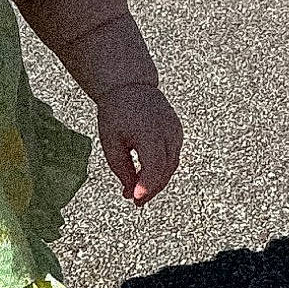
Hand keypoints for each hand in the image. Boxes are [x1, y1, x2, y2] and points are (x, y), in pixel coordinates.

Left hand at [97, 83, 182, 205]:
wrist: (129, 86)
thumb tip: (131, 192)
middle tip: (135, 201)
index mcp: (149, 131)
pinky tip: (147, 177)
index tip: (136, 198)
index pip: (153, 165)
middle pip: (165, 170)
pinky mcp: (176, 133)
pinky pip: (172, 156)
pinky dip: (161, 169)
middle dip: (150, 189)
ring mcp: (175, 131)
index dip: (146, 185)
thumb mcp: (112, 142)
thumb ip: (122, 169)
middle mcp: (167, 131)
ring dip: (156, 182)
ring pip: (171, 165)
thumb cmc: (117, 112)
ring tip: (138, 192)